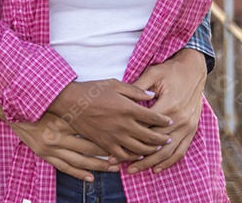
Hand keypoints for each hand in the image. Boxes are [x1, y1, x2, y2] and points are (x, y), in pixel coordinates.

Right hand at [8, 112, 118, 182]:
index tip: (122, 138)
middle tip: (122, 157)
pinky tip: (91, 178)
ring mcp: (51, 147)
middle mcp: (58, 134)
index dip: (108, 136)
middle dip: (107, 153)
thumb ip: (79, 104)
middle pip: (88, 147)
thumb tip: (104, 104)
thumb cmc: (40, 103)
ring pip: (79, 160)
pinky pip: (64, 167)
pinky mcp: (44, 155)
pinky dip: (78, 173)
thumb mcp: (60, 100)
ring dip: (98, 166)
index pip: (92, 130)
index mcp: (64, 118)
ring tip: (113, 169)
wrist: (15, 110)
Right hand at [47, 79, 170, 159]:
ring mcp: (115, 137)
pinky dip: (133, 157)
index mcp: (128, 108)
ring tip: (156, 147)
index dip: (164, 121)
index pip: (153, 118)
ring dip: (151, 149)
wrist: (71, 103)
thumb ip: (135, 91)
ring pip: (139, 149)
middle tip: (168, 138)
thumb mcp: (115, 84)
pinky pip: (123, 155)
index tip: (169, 121)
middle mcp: (124, 125)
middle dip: (162, 138)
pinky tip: (137, 154)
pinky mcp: (105, 144)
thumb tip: (151, 95)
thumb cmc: (93, 91)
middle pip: (150, 137)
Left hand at [127, 49, 206, 173]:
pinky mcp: (192, 129)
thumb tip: (123, 101)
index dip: (130, 139)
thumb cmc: (170, 70)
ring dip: (151, 163)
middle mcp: (180, 119)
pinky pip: (181, 150)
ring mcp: (188, 126)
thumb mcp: (153, 74)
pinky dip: (169, 161)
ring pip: (168, 152)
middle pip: (156, 144)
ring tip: (134, 170)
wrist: (193, 69)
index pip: (146, 128)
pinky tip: (156, 168)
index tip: (116, 147)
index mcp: (169, 106)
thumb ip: (138, 88)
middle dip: (138, 157)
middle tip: (120, 165)